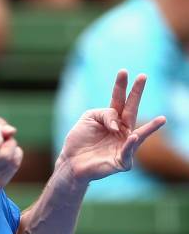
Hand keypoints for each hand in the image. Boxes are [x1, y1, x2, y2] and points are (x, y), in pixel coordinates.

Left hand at [58, 69, 165, 183]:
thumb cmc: (79, 140)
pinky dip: (130, 144)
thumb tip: (117, 124)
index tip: (123, 71)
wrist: (71, 162)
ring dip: (151, 128)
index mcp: (112, 118)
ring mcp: (123, 145)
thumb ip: (104, 114)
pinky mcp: (121, 160)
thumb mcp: (89, 118)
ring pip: (138, 135)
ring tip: (162, 119)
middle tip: (143, 76)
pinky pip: (127, 151)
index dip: (120, 86)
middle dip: (137, 93)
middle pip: (131, 110)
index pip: (118, 99)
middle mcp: (120, 130)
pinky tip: (132, 136)